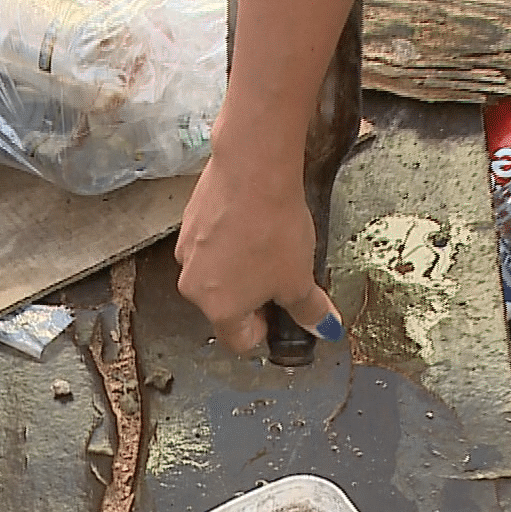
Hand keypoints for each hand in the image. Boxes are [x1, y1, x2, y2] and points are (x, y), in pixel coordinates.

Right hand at [175, 137, 343, 353]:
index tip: (281, 310)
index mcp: (219, 309)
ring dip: (239, 267)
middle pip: (225, 306)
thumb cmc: (273, 229)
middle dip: (253, 295)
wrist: (252, 170)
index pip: (238, 341)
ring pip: (217, 273)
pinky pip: (210, 244)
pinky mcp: (188, 221)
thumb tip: (324, 328)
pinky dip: (229, 240)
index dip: (264, 331)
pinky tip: (251, 222)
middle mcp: (193, 286)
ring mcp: (186, 252)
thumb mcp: (300, 278)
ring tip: (266, 242)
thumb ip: (309, 310)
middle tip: (280, 272)